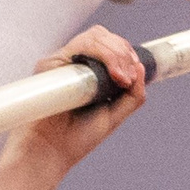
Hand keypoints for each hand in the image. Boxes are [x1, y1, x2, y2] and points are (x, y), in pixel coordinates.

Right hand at [4, 26, 145, 177]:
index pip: (109, 45)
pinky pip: (78, 47)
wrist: (50, 153)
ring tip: (122, 78)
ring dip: (116, 53)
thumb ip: (132, 94)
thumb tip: (140, 66)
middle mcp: (72, 64)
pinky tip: (112, 76)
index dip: (125, 53)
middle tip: (128, 78)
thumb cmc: (75, 138)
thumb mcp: (115, 114)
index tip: (133, 74)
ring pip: (94, 37)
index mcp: (87, 73)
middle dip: (123, 51)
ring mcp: (60, 63)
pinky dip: (102, 55)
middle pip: (103, 36)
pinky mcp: (49, 65)